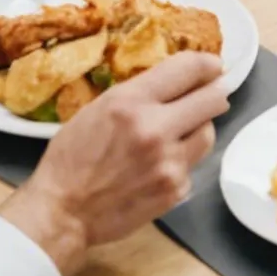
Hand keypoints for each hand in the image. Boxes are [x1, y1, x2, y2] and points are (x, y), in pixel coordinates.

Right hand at [0, 51, 230, 275]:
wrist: (63, 211)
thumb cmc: (72, 158)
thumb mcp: (98, 109)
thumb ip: (139, 95)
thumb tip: (177, 83)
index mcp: (130, 102)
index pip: (188, 69)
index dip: (206, 64)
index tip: (212, 67)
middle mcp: (155, 129)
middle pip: (214, 99)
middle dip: (213, 93)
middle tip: (210, 94)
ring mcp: (169, 162)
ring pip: (209, 133)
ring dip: (198, 128)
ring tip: (178, 132)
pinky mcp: (175, 190)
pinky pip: (192, 165)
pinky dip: (181, 162)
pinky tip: (159, 166)